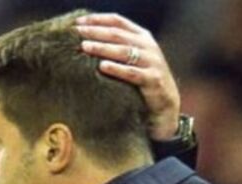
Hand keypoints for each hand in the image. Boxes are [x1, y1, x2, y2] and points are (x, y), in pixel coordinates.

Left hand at [76, 13, 181, 140]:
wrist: (164, 106)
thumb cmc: (141, 81)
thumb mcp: (131, 60)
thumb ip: (115, 47)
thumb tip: (83, 41)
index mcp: (142, 36)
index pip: (117, 21)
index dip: (97, 19)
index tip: (77, 22)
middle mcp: (148, 46)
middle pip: (118, 34)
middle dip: (96, 32)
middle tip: (77, 32)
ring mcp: (152, 62)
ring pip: (124, 51)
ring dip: (103, 48)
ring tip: (85, 47)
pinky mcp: (153, 80)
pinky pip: (132, 73)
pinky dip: (117, 69)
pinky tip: (102, 66)